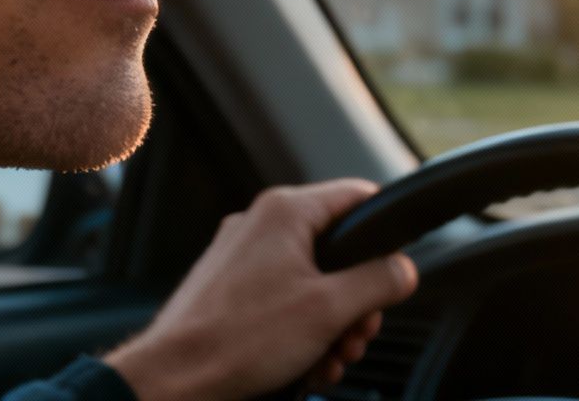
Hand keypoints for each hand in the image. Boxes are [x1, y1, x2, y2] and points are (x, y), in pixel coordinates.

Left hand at [104, 179, 418, 400]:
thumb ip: (378, 282)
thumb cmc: (237, 340)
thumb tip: (404, 270)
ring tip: (331, 358)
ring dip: (333, 323)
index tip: (399, 264)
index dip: (386, 231)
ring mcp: (242, 257)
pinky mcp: (230, 289)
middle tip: (359, 334)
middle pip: (338, 250)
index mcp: (285, 212)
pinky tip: (308, 363)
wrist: (173, 380)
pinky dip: (303, 330)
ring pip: (312, 280)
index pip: (358, 197)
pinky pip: (283, 299)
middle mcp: (261, 225)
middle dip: (357, 300)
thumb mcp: (330, 309)